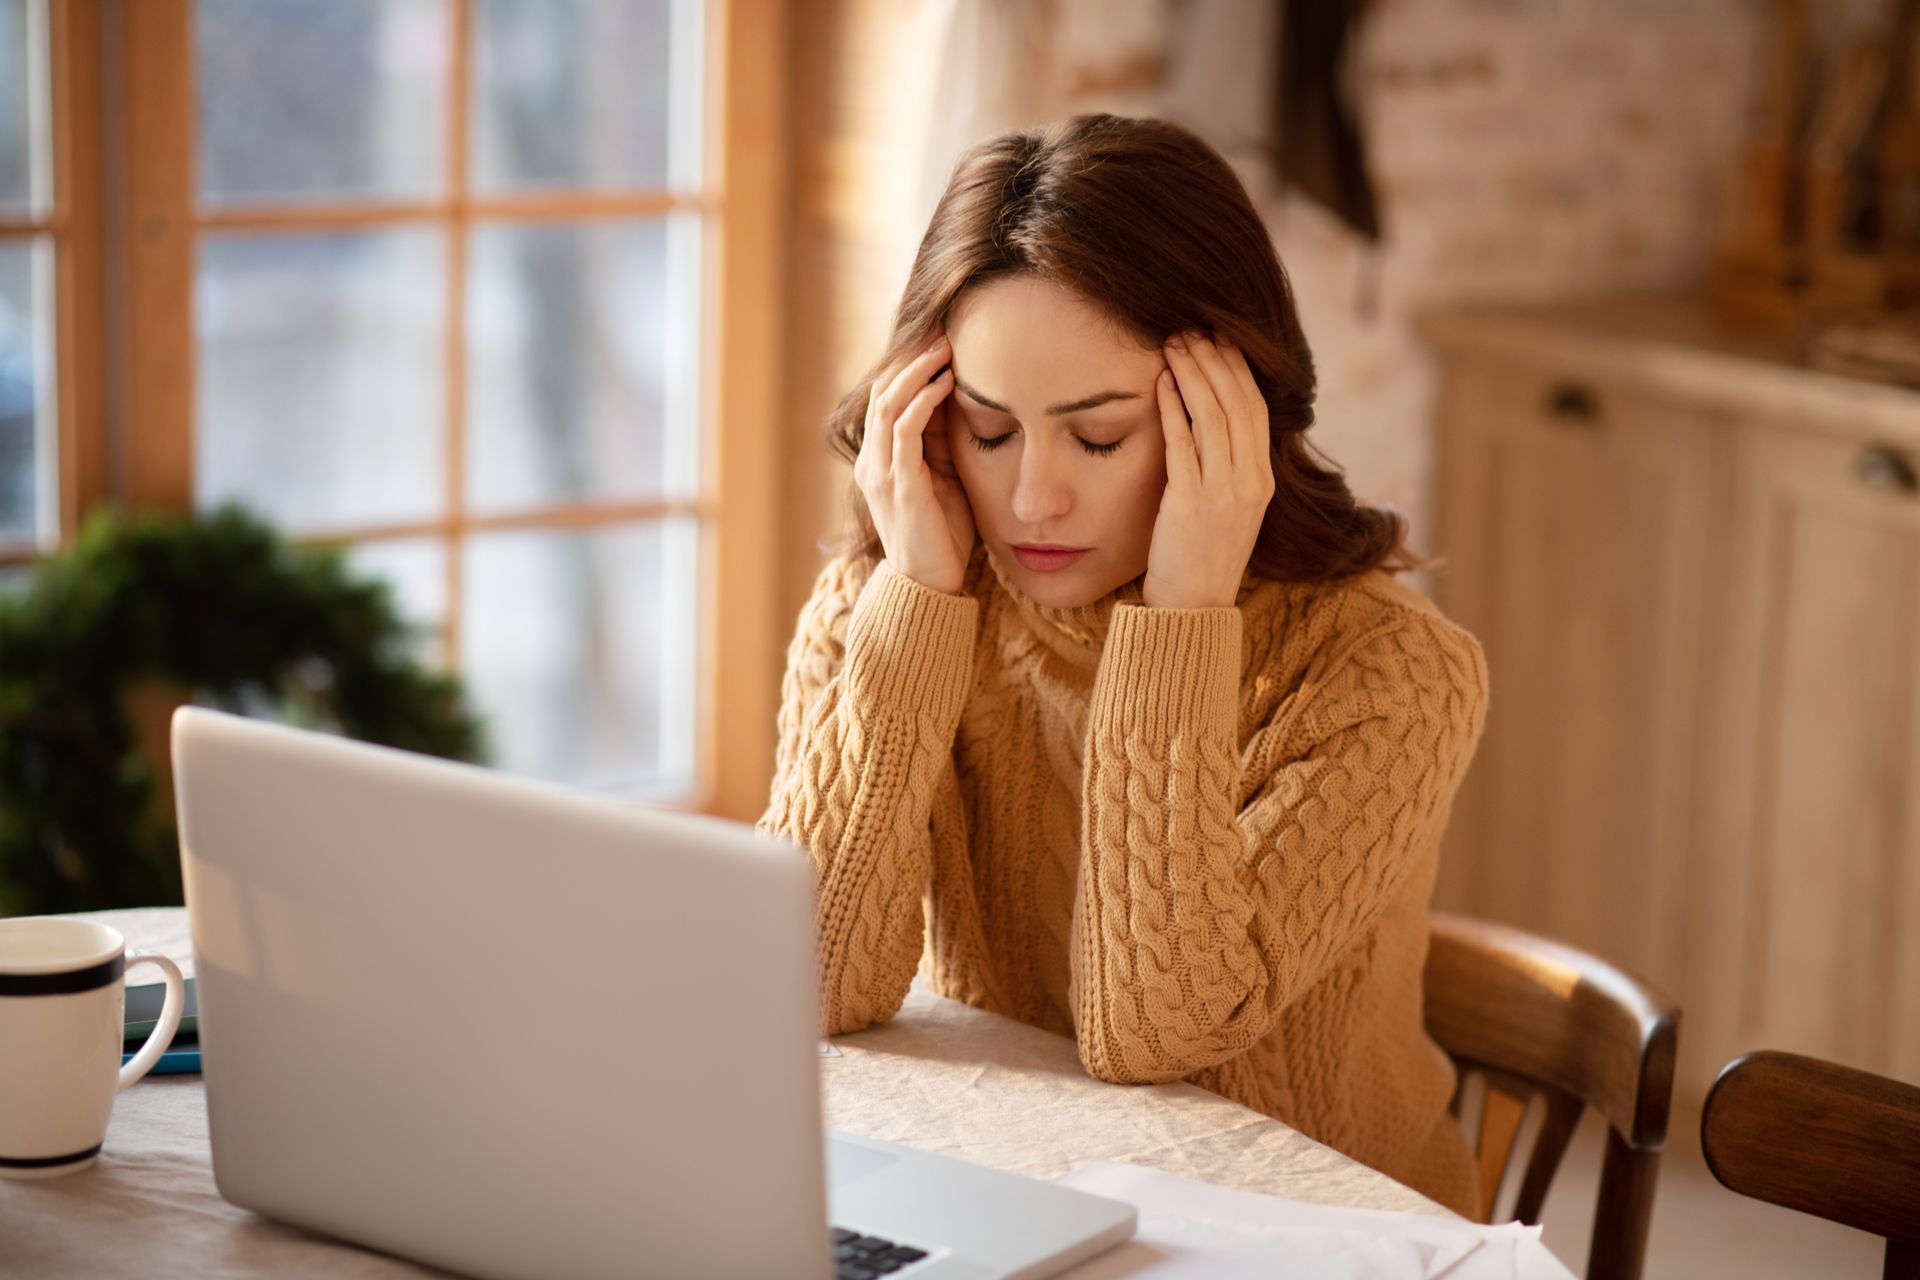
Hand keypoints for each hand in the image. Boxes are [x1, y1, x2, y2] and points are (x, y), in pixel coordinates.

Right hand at [853, 331, 975, 593]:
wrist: (929, 586)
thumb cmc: (941, 537)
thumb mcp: (942, 482)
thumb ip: (939, 448)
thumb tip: (958, 407)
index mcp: (877, 462)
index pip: (885, 400)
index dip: (908, 368)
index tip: (939, 342)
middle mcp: (871, 463)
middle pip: (882, 392)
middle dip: (912, 360)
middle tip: (943, 332)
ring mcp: (881, 473)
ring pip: (889, 405)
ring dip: (918, 372)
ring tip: (946, 348)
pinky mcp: (900, 485)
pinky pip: (905, 431)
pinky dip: (924, 401)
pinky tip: (946, 384)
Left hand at [1142, 332, 1274, 608]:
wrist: (1193, 604)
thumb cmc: (1202, 553)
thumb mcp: (1230, 507)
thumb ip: (1230, 466)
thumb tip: (1215, 421)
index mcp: (1262, 479)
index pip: (1256, 408)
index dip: (1237, 369)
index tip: (1218, 339)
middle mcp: (1250, 481)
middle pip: (1238, 403)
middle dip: (1215, 361)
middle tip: (1191, 330)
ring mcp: (1224, 492)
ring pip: (1215, 417)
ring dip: (1194, 375)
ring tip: (1174, 346)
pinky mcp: (1192, 503)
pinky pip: (1184, 446)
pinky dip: (1175, 410)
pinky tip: (1161, 384)